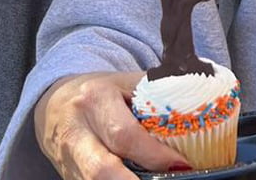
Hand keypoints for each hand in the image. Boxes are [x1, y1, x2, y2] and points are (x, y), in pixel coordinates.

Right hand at [35, 72, 194, 179]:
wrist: (54, 104)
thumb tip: (202, 94)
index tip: (182, 165)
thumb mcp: (124, 83)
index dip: (154, 154)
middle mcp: (78, 133)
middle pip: (101, 170)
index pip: (125, 135)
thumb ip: (157, 91)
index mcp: (95, 100)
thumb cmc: (100, 93)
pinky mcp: (68, 178)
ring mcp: (69, 161)